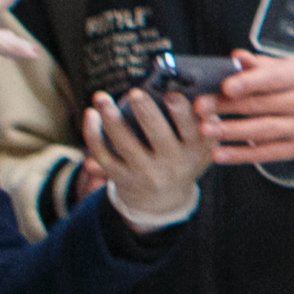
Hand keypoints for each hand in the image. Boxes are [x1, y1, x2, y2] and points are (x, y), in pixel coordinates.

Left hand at [82, 89, 212, 229]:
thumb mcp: (202, 146)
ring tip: (101, 97)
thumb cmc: (184, 159)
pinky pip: (104, 155)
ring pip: (125, 144)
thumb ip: (203, 121)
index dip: (182, 113)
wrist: (164, 200)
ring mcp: (145, 172)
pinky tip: (90, 114)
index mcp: (195, 151)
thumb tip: (195, 94)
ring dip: (111, 119)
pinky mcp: (122, 177)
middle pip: (157, 136)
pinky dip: (93, 135)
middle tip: (135, 93)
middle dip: (146, 113)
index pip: (191, 130)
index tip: (171, 95)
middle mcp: (171, 164)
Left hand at [203, 50, 293, 167]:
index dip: (248, 82)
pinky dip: (239, 155)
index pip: (272, 79)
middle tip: (200, 107)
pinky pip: (264, 153)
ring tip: (205, 130)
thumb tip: (237, 57)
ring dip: (231, 131)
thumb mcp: (276, 70)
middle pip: (262, 105)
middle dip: (228, 106)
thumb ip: (255, 65)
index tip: (225, 87)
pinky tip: (218, 154)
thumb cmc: (284, 87)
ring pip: (263, 130)